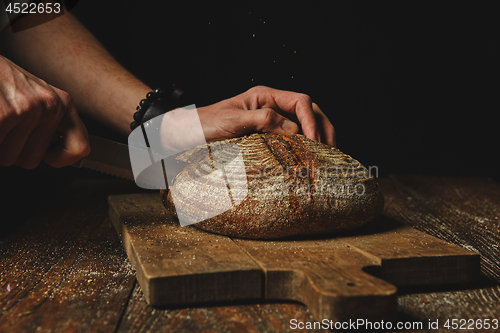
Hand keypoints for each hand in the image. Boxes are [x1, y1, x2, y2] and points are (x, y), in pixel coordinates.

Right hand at [0, 56, 89, 168]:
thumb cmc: (0, 78)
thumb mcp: (33, 95)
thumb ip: (45, 122)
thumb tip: (52, 155)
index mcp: (61, 102)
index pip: (79, 148)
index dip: (60, 158)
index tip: (48, 156)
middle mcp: (50, 105)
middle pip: (32, 159)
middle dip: (12, 150)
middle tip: (4, 127)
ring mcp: (27, 109)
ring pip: (9, 158)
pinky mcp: (4, 113)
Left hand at [197, 86, 335, 145]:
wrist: (189, 134)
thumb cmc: (207, 124)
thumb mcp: (233, 121)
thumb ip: (264, 120)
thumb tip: (295, 131)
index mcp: (265, 95)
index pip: (300, 101)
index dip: (312, 120)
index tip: (315, 141)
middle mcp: (272, 105)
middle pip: (309, 111)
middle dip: (323, 128)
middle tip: (332, 151)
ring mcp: (272, 119)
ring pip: (305, 124)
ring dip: (320, 137)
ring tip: (329, 155)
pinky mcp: (269, 135)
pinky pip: (294, 137)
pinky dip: (307, 146)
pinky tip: (311, 157)